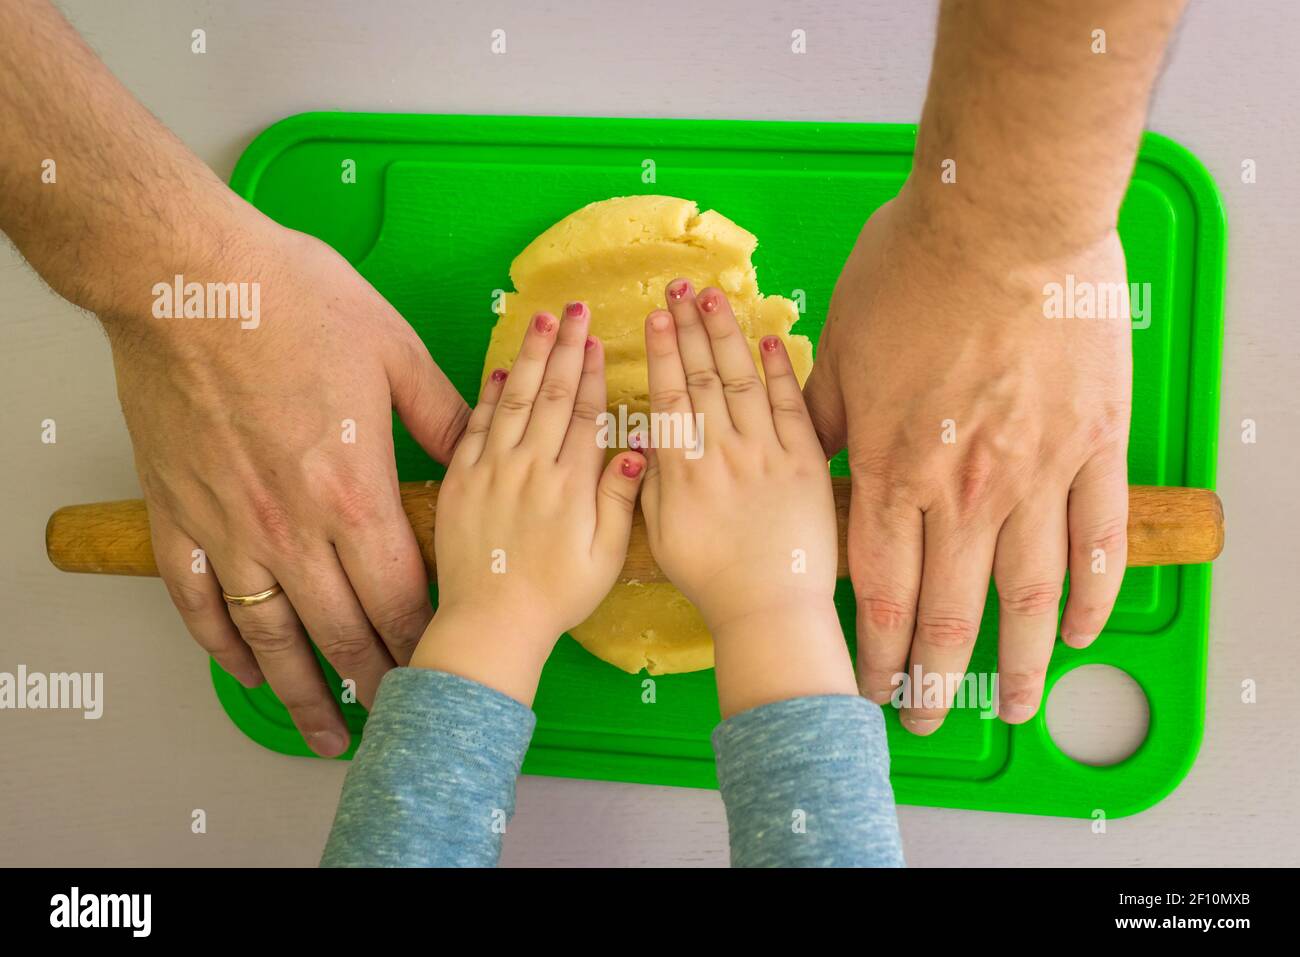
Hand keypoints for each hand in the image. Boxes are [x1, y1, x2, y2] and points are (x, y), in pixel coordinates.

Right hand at [105, 215, 468, 755]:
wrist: (187, 278)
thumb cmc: (291, 301)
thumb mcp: (395, 351)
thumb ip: (445, 416)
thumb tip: (483, 448)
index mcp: (354, 496)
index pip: (402, 598)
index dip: (425, 641)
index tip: (443, 666)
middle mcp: (292, 531)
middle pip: (343, 633)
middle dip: (378, 681)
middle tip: (398, 716)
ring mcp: (230, 531)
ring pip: (272, 640)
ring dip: (303, 694)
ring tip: (325, 733)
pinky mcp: (178, 516)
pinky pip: (199, 605)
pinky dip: (224, 648)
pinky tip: (247, 671)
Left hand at [410, 303, 646, 704]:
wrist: (491, 623)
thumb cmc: (557, 596)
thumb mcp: (605, 556)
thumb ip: (621, 498)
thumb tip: (637, 447)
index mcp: (572, 483)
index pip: (587, 413)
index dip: (594, 371)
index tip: (599, 338)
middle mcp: (532, 467)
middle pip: (554, 394)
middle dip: (566, 347)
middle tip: (575, 309)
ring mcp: (492, 470)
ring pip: (516, 400)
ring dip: (531, 357)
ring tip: (542, 320)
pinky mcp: (460, 481)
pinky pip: (476, 426)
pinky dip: (490, 395)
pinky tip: (502, 369)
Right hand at [640, 281, 855, 717]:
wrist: (770, 611)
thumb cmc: (711, 582)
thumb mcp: (661, 537)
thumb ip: (648, 486)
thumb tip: (642, 443)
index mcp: (683, 471)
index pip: (668, 396)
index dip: (662, 352)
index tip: (655, 316)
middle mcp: (722, 453)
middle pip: (703, 376)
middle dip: (690, 328)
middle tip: (681, 288)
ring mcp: (766, 454)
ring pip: (742, 381)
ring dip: (727, 336)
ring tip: (715, 298)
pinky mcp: (805, 464)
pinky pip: (790, 407)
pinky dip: (778, 371)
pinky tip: (768, 339)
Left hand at [803, 192, 1131, 732]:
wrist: (1003, 215)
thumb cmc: (912, 270)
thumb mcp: (838, 343)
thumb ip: (820, 414)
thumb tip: (801, 453)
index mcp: (891, 469)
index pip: (877, 588)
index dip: (872, 650)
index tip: (866, 689)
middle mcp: (963, 489)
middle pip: (948, 611)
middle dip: (932, 678)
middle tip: (924, 721)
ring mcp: (1036, 473)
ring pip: (1028, 596)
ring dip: (1019, 663)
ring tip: (1012, 709)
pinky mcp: (1094, 445)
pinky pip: (1098, 539)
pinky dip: (1094, 593)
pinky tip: (1081, 633)